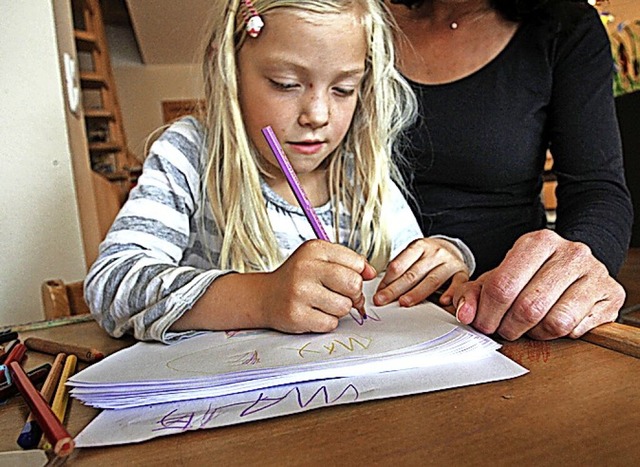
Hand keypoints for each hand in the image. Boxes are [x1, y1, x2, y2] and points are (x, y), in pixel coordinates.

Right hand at [260, 240, 376, 332]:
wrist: (265, 296)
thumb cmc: (297, 277)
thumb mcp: (320, 259)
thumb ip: (348, 262)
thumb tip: (371, 273)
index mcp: (315, 249)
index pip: (357, 263)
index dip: (358, 275)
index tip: (348, 280)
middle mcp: (306, 268)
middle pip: (353, 284)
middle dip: (354, 294)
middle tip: (343, 295)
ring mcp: (300, 292)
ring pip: (344, 307)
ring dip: (339, 309)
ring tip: (324, 303)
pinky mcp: (297, 315)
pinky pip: (331, 323)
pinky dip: (327, 321)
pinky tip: (314, 313)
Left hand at [373, 238, 469, 307]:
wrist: (453, 249)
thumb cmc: (428, 257)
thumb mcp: (413, 256)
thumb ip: (401, 270)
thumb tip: (382, 290)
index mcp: (419, 246)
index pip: (399, 264)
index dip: (387, 280)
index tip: (378, 293)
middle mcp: (435, 253)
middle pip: (412, 274)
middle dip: (395, 289)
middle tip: (382, 300)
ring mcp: (449, 262)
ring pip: (431, 280)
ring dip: (416, 293)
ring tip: (404, 302)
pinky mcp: (462, 273)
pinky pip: (457, 284)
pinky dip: (450, 293)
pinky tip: (442, 301)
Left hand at [453, 230, 625, 339]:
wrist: (576, 263)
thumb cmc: (533, 272)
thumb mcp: (499, 275)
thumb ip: (473, 292)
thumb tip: (463, 313)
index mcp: (537, 242)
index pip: (502, 286)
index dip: (487, 313)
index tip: (482, 323)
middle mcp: (570, 253)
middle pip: (528, 307)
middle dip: (508, 327)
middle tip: (503, 329)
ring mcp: (595, 273)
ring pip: (555, 322)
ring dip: (535, 334)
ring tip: (530, 325)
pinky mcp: (611, 295)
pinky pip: (577, 329)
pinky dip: (560, 335)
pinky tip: (554, 322)